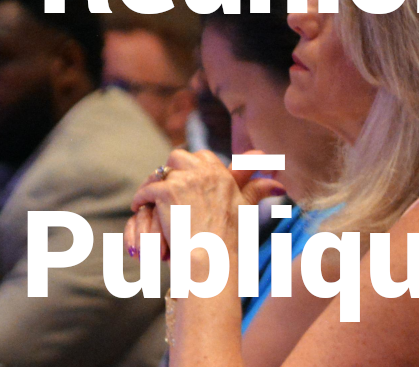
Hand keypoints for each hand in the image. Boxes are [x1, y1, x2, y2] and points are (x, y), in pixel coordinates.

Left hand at [123, 150, 282, 261]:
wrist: (211, 261)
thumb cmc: (229, 242)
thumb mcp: (245, 211)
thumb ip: (257, 191)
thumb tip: (278, 183)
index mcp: (224, 175)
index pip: (204, 157)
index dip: (191, 168)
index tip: (184, 182)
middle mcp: (207, 173)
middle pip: (180, 157)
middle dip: (171, 170)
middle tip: (164, 189)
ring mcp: (186, 180)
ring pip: (162, 171)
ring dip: (154, 184)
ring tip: (149, 198)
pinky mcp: (167, 192)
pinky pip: (148, 188)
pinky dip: (142, 199)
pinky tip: (140, 207)